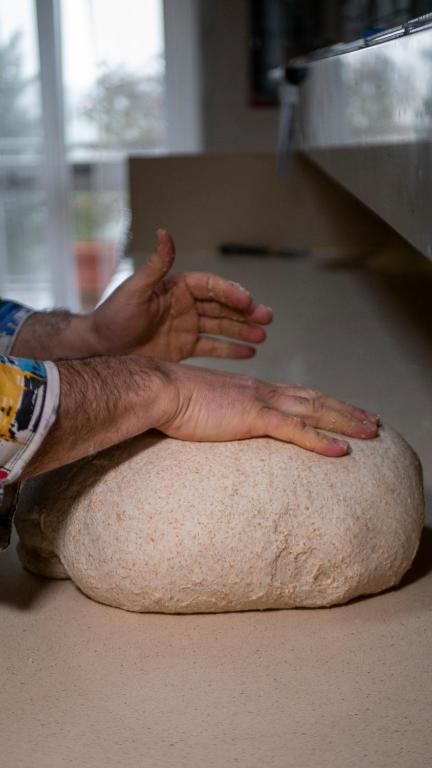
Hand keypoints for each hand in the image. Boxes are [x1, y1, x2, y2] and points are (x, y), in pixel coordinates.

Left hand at [89, 229, 272, 361]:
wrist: (100, 348)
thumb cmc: (114, 317)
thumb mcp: (135, 290)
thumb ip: (156, 265)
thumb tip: (163, 232)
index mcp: (177, 288)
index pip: (211, 287)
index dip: (230, 293)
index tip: (247, 302)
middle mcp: (186, 306)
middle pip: (223, 307)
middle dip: (245, 312)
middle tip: (266, 317)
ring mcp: (187, 327)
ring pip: (222, 327)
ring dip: (243, 330)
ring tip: (263, 336)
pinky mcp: (184, 348)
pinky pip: (213, 349)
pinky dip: (231, 350)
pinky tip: (249, 352)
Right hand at [156, 362, 378, 456]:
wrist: (159, 390)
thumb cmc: (172, 402)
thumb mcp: (204, 408)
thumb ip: (221, 415)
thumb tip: (224, 427)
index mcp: (252, 389)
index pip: (298, 394)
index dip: (324, 403)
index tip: (344, 411)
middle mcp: (263, 390)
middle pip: (315, 399)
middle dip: (346, 411)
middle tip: (372, 422)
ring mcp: (261, 401)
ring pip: (315, 411)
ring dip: (346, 421)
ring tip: (371, 432)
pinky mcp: (254, 416)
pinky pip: (296, 430)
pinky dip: (321, 440)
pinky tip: (342, 450)